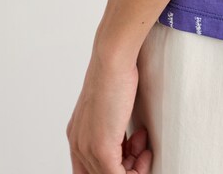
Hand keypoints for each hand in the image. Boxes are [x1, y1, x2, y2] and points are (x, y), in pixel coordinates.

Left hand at [66, 47, 152, 172]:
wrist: (112, 60)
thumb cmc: (114, 74)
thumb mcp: (108, 107)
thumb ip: (110, 128)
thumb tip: (126, 144)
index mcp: (77, 136)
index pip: (87, 171)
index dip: (114, 167)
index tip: (132, 157)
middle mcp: (78, 145)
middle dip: (126, 169)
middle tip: (141, 151)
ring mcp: (88, 148)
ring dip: (134, 168)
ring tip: (143, 144)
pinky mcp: (101, 149)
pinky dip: (136, 171)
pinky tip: (145, 150)